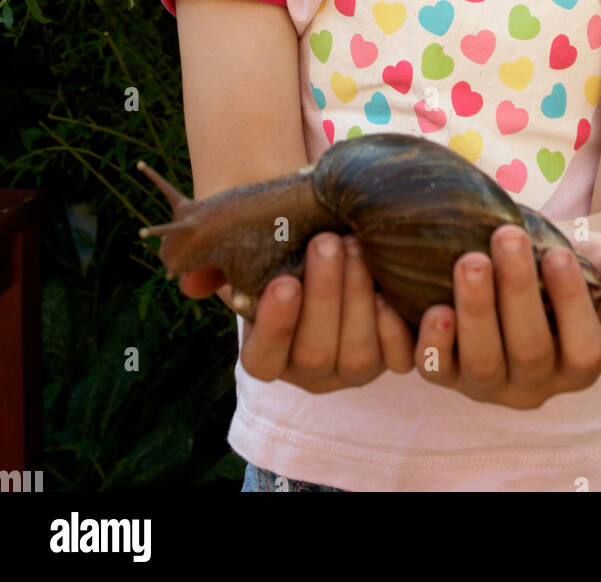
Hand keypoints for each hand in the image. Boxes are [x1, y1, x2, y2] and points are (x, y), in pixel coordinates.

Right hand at [179, 232, 416, 391]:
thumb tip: (188, 278)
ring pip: (357, 355)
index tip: (284, 282)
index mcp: (267, 356)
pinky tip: (391, 287)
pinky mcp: (391, 358)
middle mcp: (310, 372)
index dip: (275, 325)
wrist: (329, 249)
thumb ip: (214, 267)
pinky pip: (399, 359)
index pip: (264, 357)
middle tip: (328, 242)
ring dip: (359, 299)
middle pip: (315, 354)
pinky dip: (396, 327)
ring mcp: (352, 369)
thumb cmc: (282, 254)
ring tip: (358, 246)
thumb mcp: (246, 260)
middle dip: (324, 296)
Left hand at [413, 224, 600, 409]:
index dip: (573, 305)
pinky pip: (425, 367)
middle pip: (528, 352)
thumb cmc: (564, 262)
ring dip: (471, 313)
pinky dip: (411, 337)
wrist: (520, 265)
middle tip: (506, 237)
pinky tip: (401, 295)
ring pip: (477, 364)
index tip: (561, 253)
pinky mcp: (443, 369)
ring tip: (467, 260)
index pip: (584, 350)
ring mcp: (484, 381)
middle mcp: (533, 384)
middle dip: (517, 293)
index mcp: (579, 363)